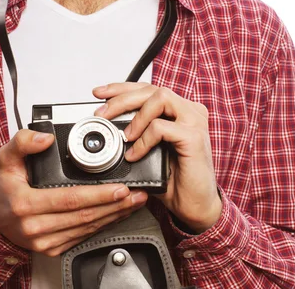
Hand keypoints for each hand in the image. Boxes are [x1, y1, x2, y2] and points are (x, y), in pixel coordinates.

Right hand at [0, 129, 148, 255]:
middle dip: (114, 205)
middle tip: (136, 194)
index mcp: (26, 203)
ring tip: (133, 202)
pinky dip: (103, 224)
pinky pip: (83, 237)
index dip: (97, 194)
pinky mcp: (53, 248)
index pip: (69, 199)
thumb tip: (45, 137)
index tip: (119, 187)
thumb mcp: (6, 157)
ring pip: (87, 228)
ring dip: (114, 215)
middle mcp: (35, 227)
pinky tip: (116, 214)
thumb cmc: (5, 187)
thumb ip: (23, 142)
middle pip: (84, 216)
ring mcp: (45, 241)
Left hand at [93, 82, 221, 233]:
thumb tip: (106, 123)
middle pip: (151, 89)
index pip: (147, 88)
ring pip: (159, 98)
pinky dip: (143, 139)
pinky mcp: (194, 137)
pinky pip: (161, 127)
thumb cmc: (175, 178)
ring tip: (124, 135)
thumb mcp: (149, 150)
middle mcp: (189, 110)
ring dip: (136, 116)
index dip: (121, 88)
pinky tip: (135, 154)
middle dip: (121, 99)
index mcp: (178, 110)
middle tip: (102, 113)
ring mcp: (194, 122)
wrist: (195, 206)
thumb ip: (135, 132)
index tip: (99, 93)